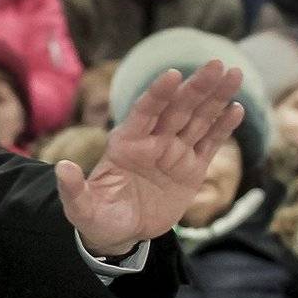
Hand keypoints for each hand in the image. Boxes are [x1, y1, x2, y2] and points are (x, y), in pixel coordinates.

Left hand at [58, 62, 244, 255]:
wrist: (119, 234)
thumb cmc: (96, 217)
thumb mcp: (81, 207)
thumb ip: (74, 189)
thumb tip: (62, 167)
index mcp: (125, 144)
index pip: (144, 113)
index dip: (158, 94)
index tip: (173, 74)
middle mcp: (151, 143)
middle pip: (177, 109)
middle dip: (196, 87)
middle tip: (216, 63)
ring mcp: (173, 154)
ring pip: (198, 121)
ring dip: (216, 98)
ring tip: (234, 73)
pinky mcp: (191, 170)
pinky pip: (209, 145)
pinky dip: (223, 128)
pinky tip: (236, 108)